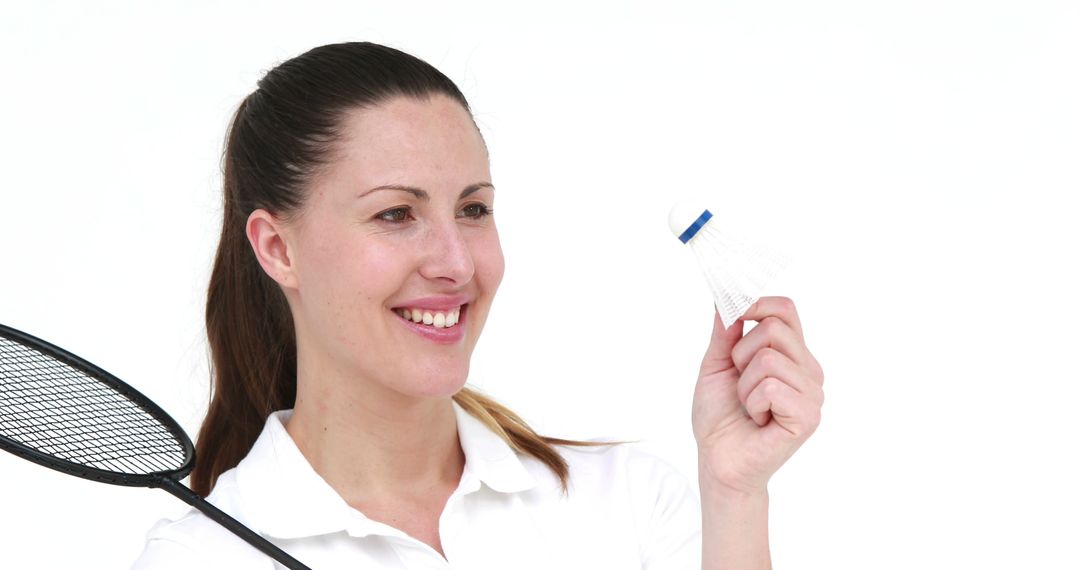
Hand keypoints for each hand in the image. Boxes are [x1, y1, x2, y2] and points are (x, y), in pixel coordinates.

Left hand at [692, 296, 823, 495]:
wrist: (718, 460)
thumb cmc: (719, 415)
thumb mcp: (716, 364)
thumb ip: (725, 331)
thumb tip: (727, 296)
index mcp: (791, 354)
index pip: (785, 309)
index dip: (756, 305)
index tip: (733, 318)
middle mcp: (809, 370)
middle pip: (774, 328)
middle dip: (740, 354)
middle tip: (741, 384)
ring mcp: (813, 393)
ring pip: (769, 359)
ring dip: (744, 385)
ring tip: (749, 406)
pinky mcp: (808, 416)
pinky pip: (771, 387)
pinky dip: (752, 403)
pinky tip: (758, 420)